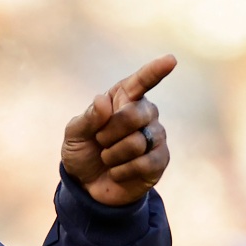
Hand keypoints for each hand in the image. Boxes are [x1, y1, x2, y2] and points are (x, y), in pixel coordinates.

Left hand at [61, 55, 175, 205]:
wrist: (87, 185)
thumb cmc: (83, 152)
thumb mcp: (74, 134)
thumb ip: (87, 118)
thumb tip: (103, 100)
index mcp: (122, 99)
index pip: (140, 82)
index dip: (154, 71)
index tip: (170, 59)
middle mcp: (144, 113)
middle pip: (134, 115)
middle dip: (108, 133)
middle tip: (100, 141)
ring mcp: (155, 136)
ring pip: (137, 142)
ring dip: (112, 155)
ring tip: (108, 158)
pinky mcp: (160, 160)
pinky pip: (143, 163)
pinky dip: (122, 170)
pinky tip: (117, 172)